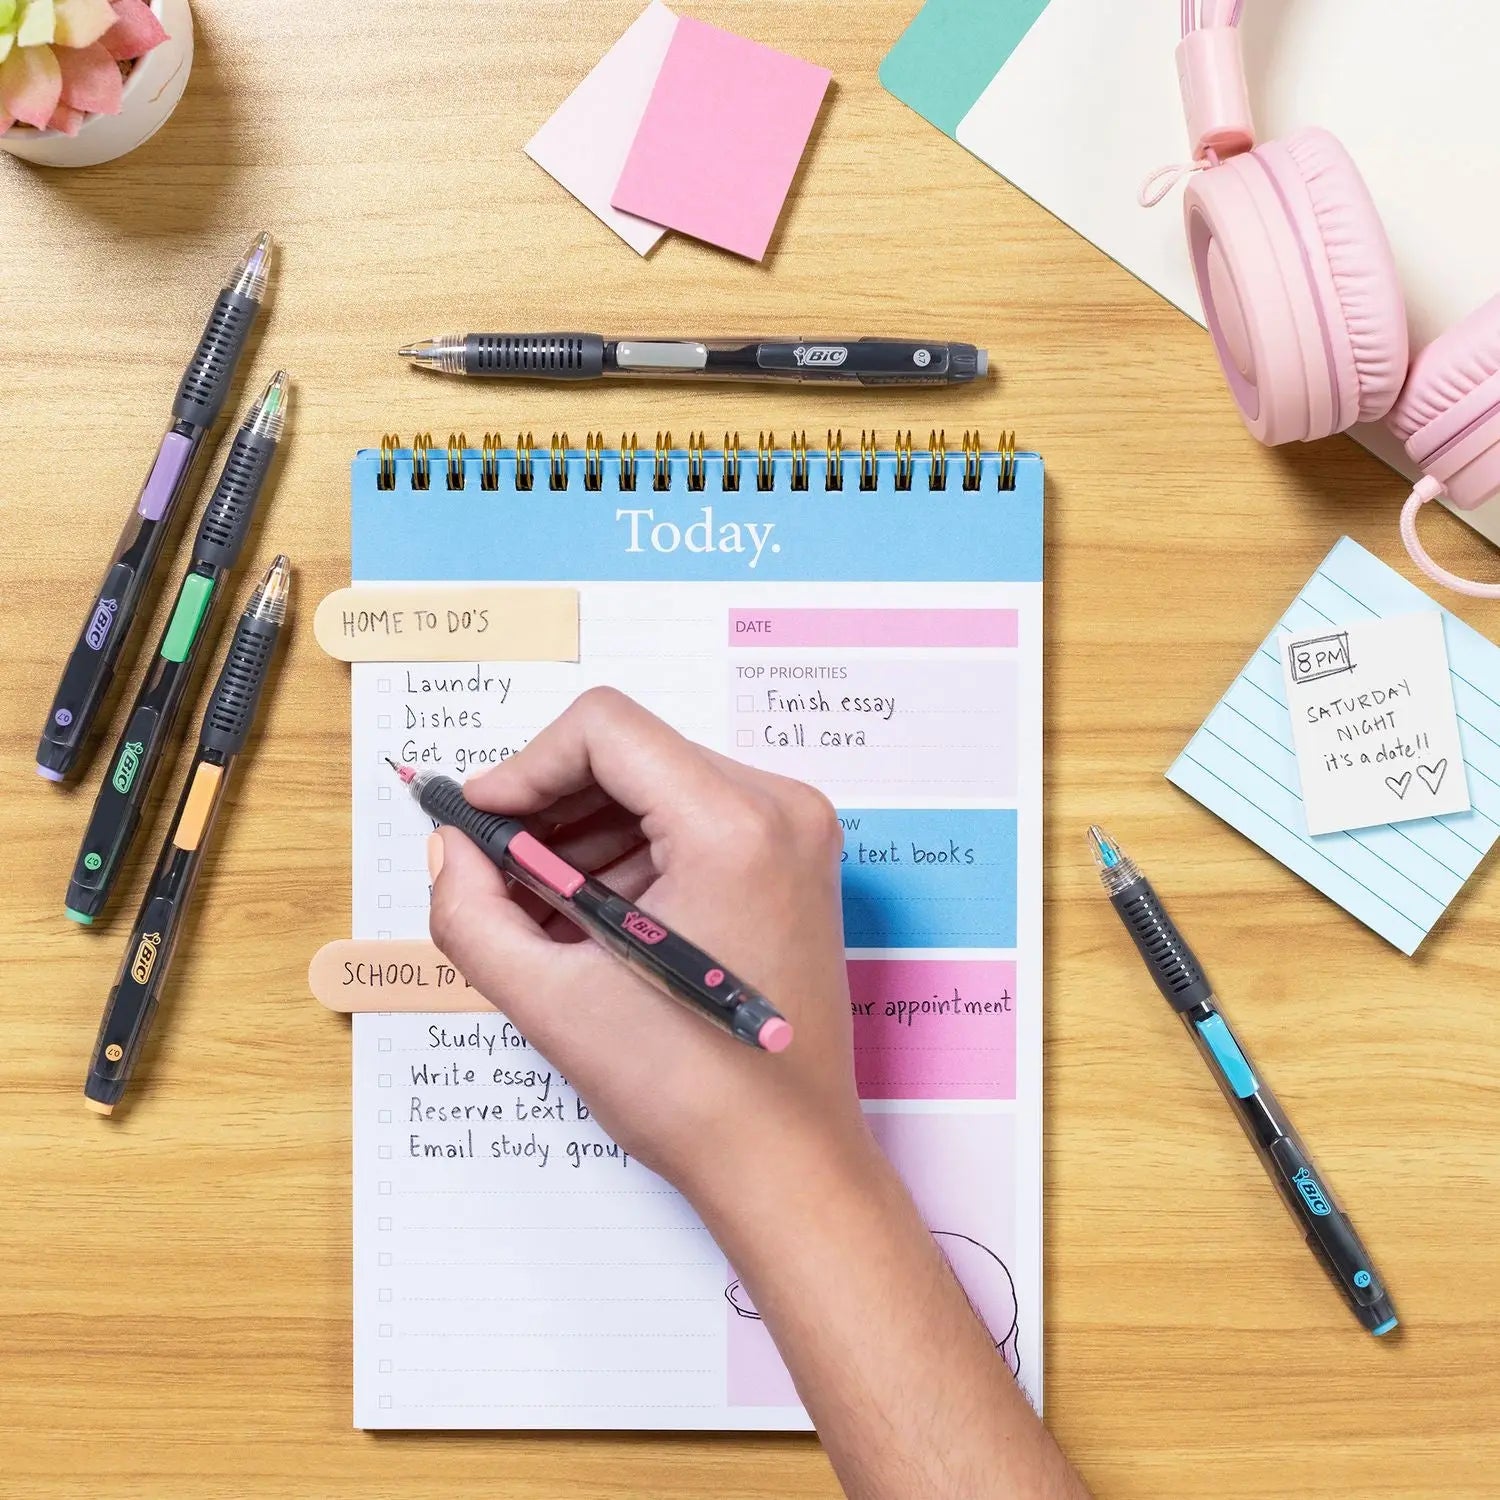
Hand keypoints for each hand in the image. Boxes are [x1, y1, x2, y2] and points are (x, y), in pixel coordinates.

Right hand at [426, 687, 864, 1201]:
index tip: (480, 822)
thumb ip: (472, 913)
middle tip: (497, 871)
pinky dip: (631, 857)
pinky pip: (694, 823)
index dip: (525, 767)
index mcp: (734, 826)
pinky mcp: (794, 863)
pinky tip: (593, 921)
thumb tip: (449, 848)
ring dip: (586, 837)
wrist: (786, 1160)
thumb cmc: (691, 1092)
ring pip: (659, 786)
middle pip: (633, 754)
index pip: (605, 729)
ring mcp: (796, 835)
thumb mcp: (552, 1001)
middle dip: (551, 808)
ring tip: (542, 913)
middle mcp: (781, 810)